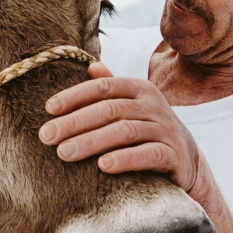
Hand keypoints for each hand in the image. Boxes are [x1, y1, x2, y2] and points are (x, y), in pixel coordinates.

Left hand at [38, 62, 208, 199]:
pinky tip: (102, 166)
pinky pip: (147, 155)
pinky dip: (125, 159)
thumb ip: (111, 87)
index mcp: (139, 89)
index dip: (74, 96)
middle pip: (109, 110)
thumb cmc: (147, 130)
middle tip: (46, 137)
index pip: (103, 87)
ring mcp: (165, 129)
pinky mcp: (173, 155)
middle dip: (74, 123)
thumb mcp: (132, 106)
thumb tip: (90, 66)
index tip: (48, 108)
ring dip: (91, 142)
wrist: (186, 160)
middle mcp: (153, 105)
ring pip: (124, 131)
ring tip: (64, 153)